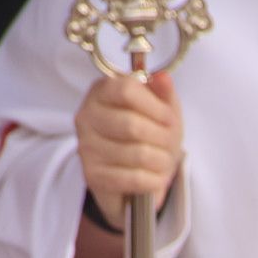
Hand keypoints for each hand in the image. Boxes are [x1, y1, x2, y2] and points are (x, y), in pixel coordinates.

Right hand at [75, 70, 183, 227]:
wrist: (134, 178)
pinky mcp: (93, 176)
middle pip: (132, 125)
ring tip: (165, 161)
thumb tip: (163, 78)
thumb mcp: (161, 111)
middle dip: (162, 137)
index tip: (169, 119)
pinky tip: (157, 177)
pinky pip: (133, 178)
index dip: (156, 107)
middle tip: (171, 144)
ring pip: (137, 153)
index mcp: (101, 92)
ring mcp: (86, 147)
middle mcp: (87, 117)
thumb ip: (163, 93)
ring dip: (162, 160)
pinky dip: (154, 179)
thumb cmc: (148, 136)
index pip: (126, 90)